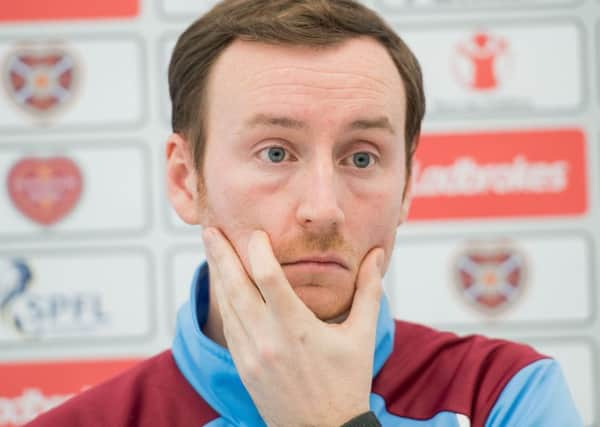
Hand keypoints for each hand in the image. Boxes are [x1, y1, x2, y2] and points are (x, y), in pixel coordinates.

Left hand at [202, 227, 383, 426]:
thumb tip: (377, 255)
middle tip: (210, 231)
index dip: (257, 250)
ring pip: (227, 307)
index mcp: (296, 327)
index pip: (268, 277)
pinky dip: (225, 304)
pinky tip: (224, 289)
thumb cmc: (347, 383)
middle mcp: (267, 339)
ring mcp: (251, 355)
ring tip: (212, 253)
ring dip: (218, 277)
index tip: (256, 234)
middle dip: (220, 255)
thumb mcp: (361, 335)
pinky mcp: (244, 368)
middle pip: (235, 287)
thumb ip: (368, 291)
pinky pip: (229, 328)